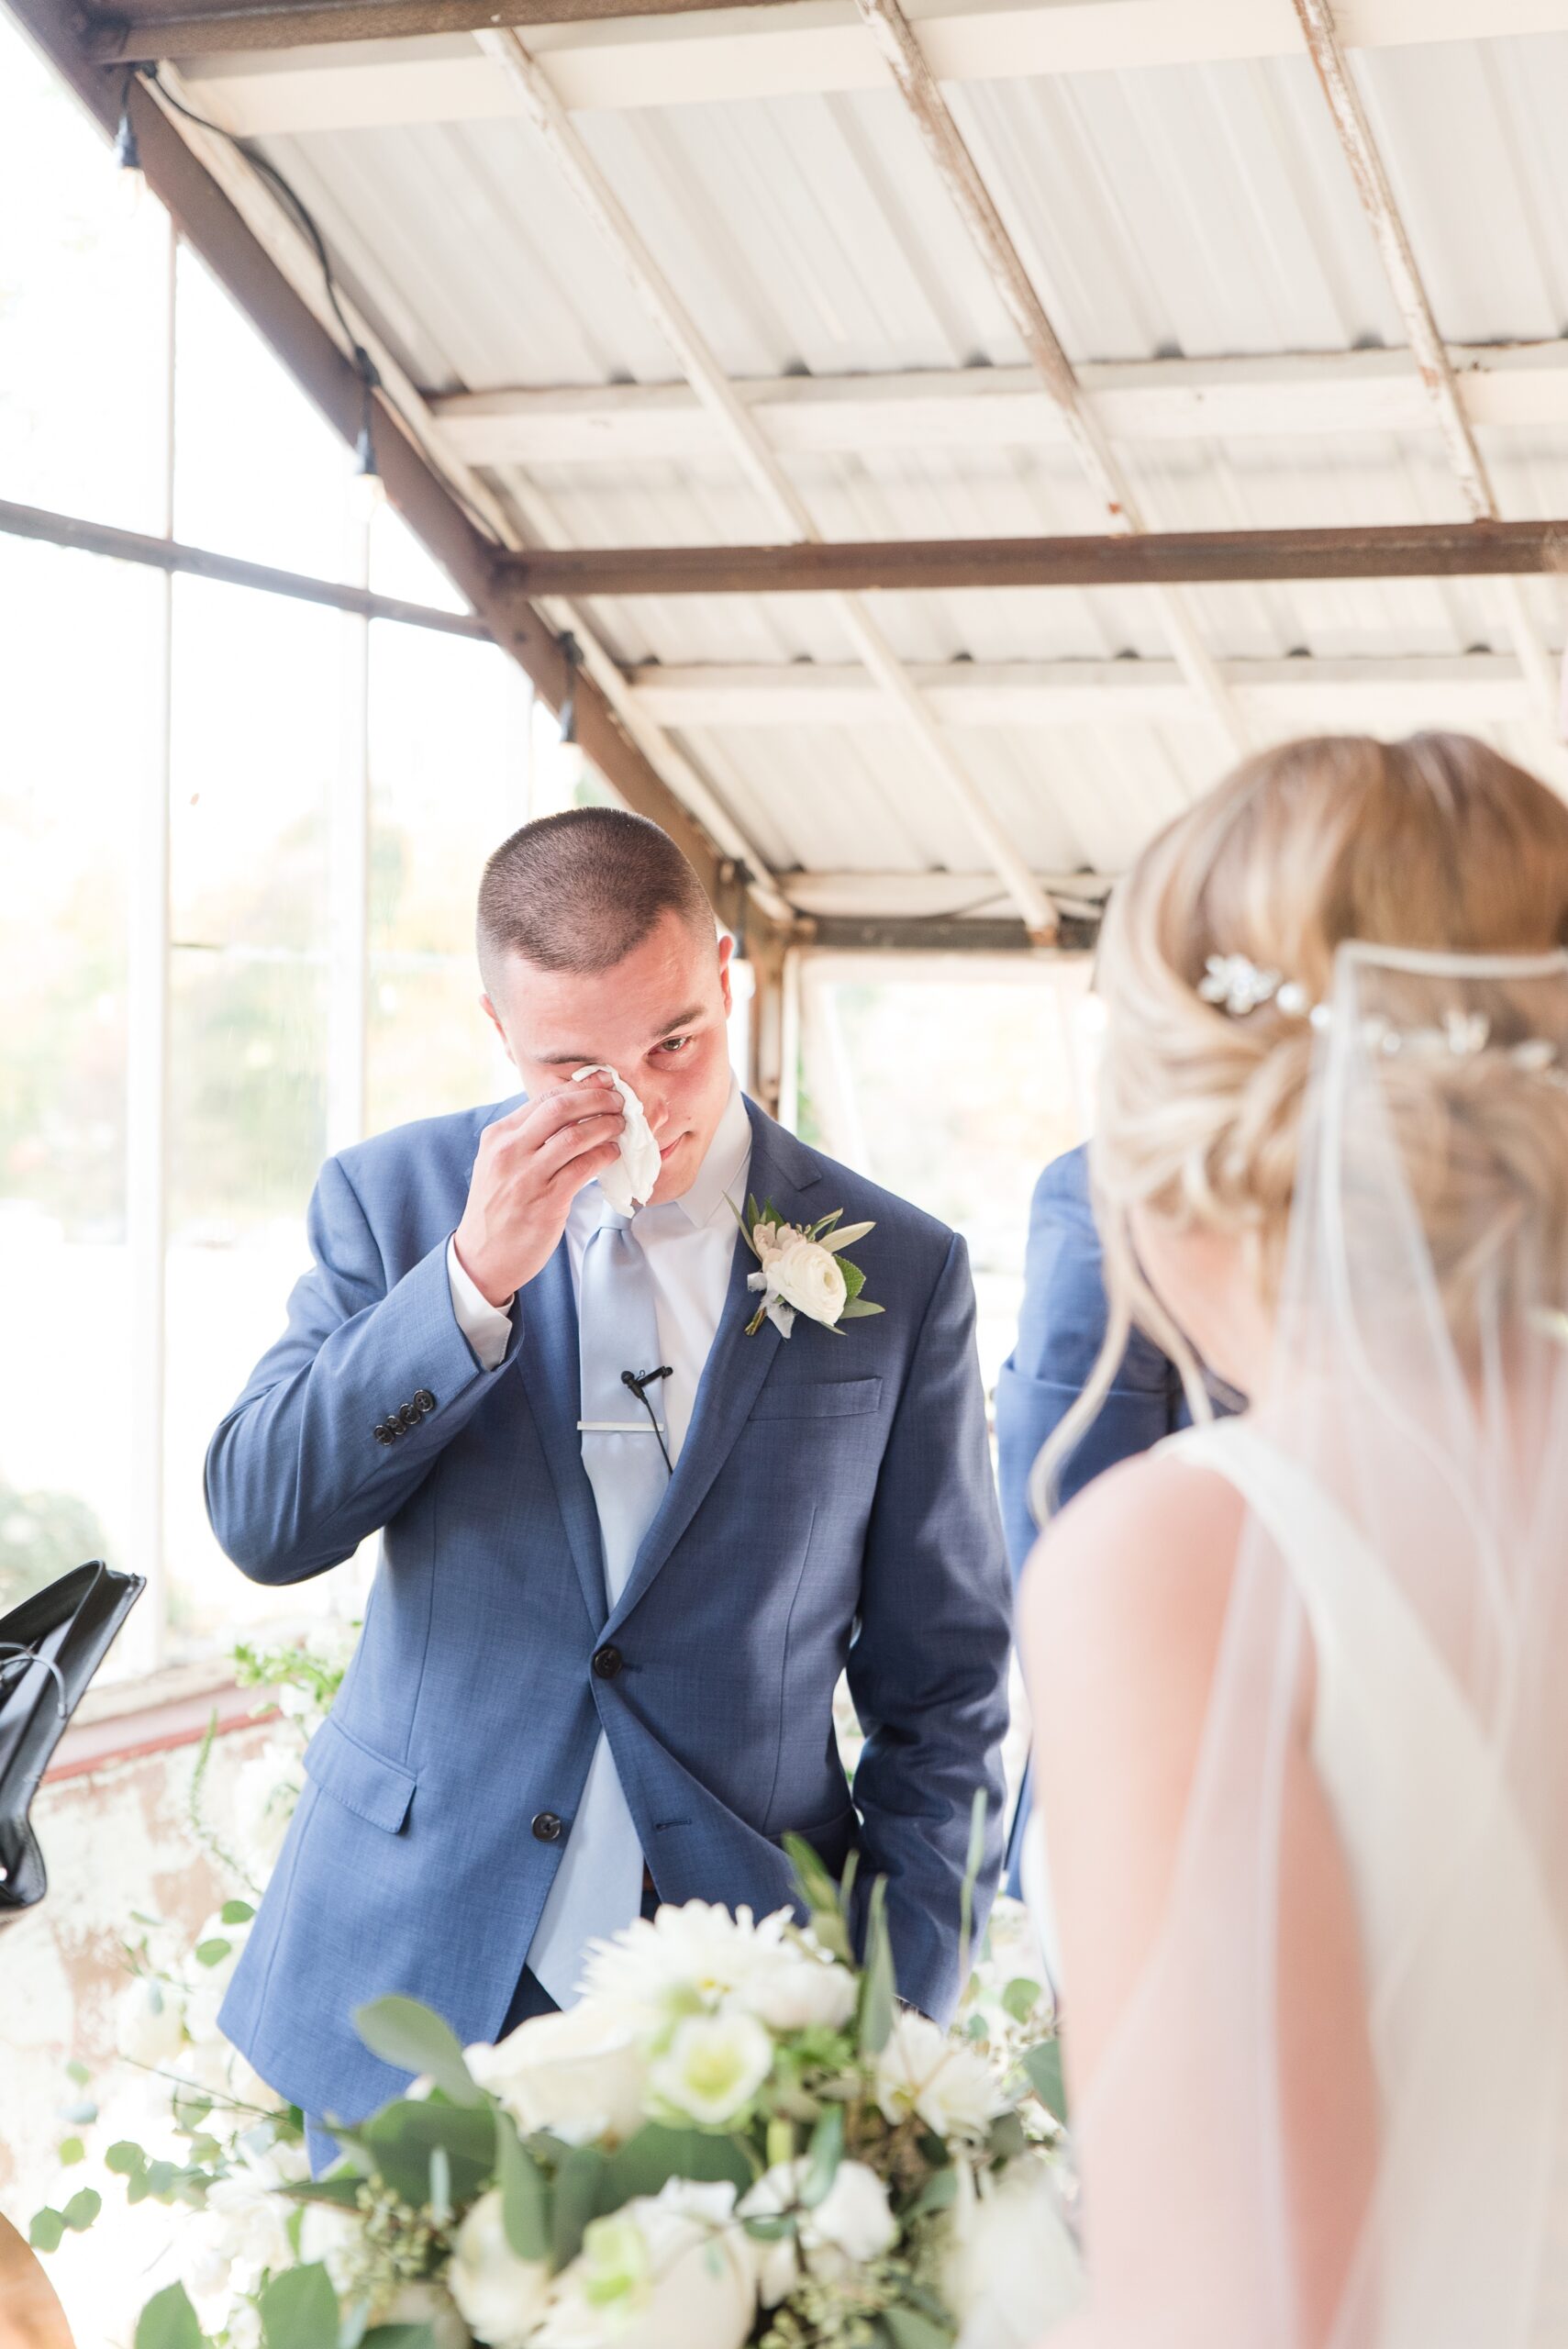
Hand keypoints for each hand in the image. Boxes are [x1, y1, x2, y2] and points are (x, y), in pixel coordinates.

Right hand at [453, 1082, 623, 1305]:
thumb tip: (572, 1112)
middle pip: (561, 1109)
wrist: (483, 1256)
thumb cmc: (498, 1208)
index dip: (581, 1088)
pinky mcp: (546, 1202)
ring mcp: (527, 1176)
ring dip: (606, 1126)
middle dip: (597, 1099)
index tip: (604, 1082)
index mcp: (498, 1136)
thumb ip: (527, 1137)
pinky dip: (604, 1155)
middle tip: (619, 1100)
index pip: (544, 1100)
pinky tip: (613, 1153)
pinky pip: (583, 1168)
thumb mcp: (500, 1163)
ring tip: (622, 1125)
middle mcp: (510, 1151)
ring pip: (576, 1136)